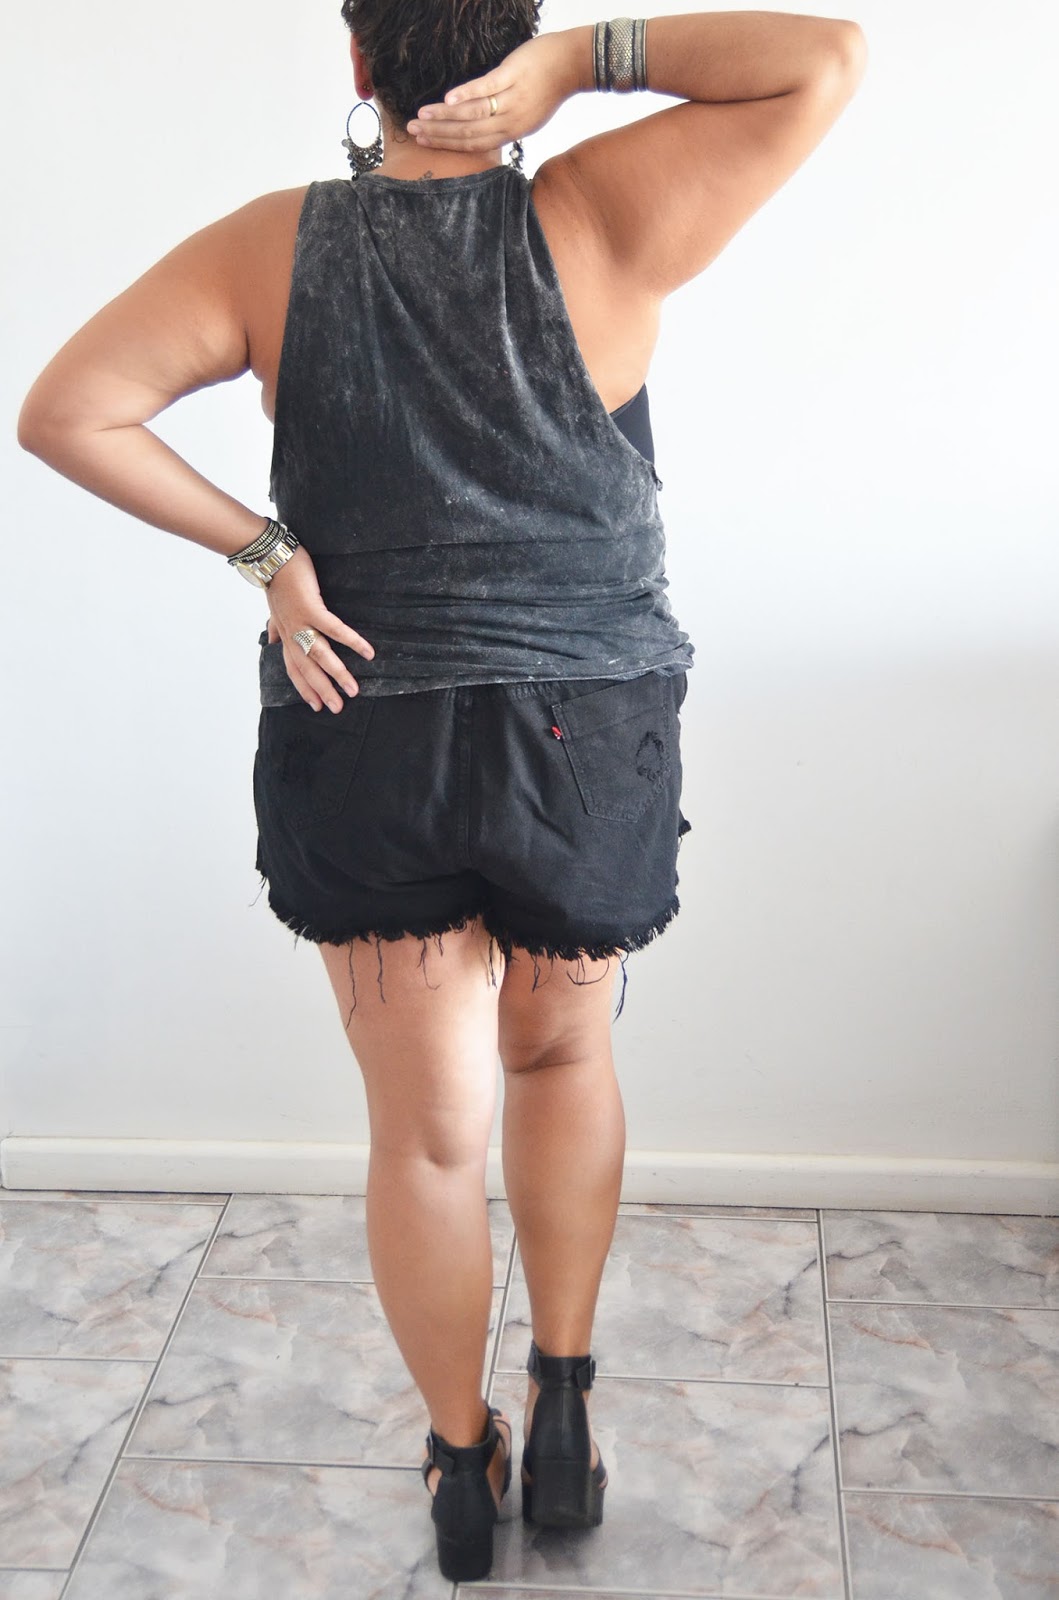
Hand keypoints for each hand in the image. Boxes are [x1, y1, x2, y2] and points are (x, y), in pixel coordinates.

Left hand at [265, 547, 374, 712]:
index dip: (304, 688)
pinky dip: (351, 641)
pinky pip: (333, 630)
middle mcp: (292, 633)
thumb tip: (270, 640)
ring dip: (337, 674)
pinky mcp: (312, 608)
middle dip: (322, 690)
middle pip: (307, 669)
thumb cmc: (276, 579)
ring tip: (353, 690)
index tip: (316, 706)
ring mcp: (301, 622)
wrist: (270, 556)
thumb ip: (274, 627)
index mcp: (286, 634)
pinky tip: (367, 652)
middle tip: (338, 708)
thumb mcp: (273, 607)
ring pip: (320, 655)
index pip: (294, 668)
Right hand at [407, 31, 580, 152]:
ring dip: (444, 116)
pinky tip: (447, 99)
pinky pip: (486, 89)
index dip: (447, 144)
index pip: (474, 144)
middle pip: (469, 132)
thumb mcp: (527, 113)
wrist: (572, 64)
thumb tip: (477, 124)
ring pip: (473, 113)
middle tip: (413, 131)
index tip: (424, 142)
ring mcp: (512, 99)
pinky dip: (465, 95)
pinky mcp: (514, 75)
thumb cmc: (548, 87)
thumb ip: (503, 121)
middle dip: (438, 133)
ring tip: (422, 115)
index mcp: (513, 132)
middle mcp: (512, 121)